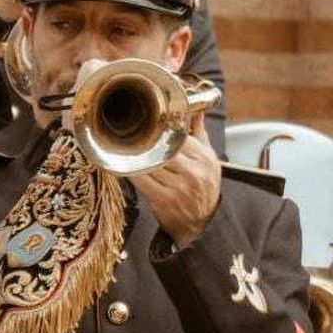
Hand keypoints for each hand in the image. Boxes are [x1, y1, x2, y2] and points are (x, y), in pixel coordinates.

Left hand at [129, 111, 221, 246]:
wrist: (203, 222)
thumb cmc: (204, 188)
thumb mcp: (209, 160)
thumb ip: (199, 134)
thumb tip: (196, 109)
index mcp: (204, 159)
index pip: (179, 136)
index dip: (162, 129)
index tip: (149, 123)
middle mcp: (193, 173)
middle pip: (163, 149)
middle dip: (147, 141)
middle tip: (131, 132)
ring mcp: (178, 187)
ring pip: (150, 163)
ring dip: (135, 156)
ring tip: (124, 147)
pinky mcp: (163, 200)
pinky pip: (141, 180)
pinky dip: (131, 172)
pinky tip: (125, 166)